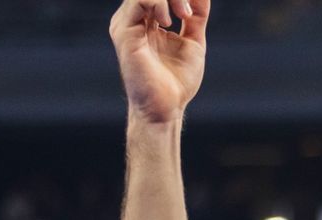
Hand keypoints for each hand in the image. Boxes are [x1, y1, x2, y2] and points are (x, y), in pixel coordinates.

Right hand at [110, 0, 209, 125]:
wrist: (166, 108)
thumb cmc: (176, 82)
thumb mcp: (193, 41)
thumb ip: (196, 16)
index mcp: (147, 21)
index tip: (193, 11)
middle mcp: (134, 20)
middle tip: (189, 13)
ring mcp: (127, 24)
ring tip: (184, 15)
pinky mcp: (124, 32)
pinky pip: (138, 0)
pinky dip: (158, 2)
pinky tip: (169, 20)